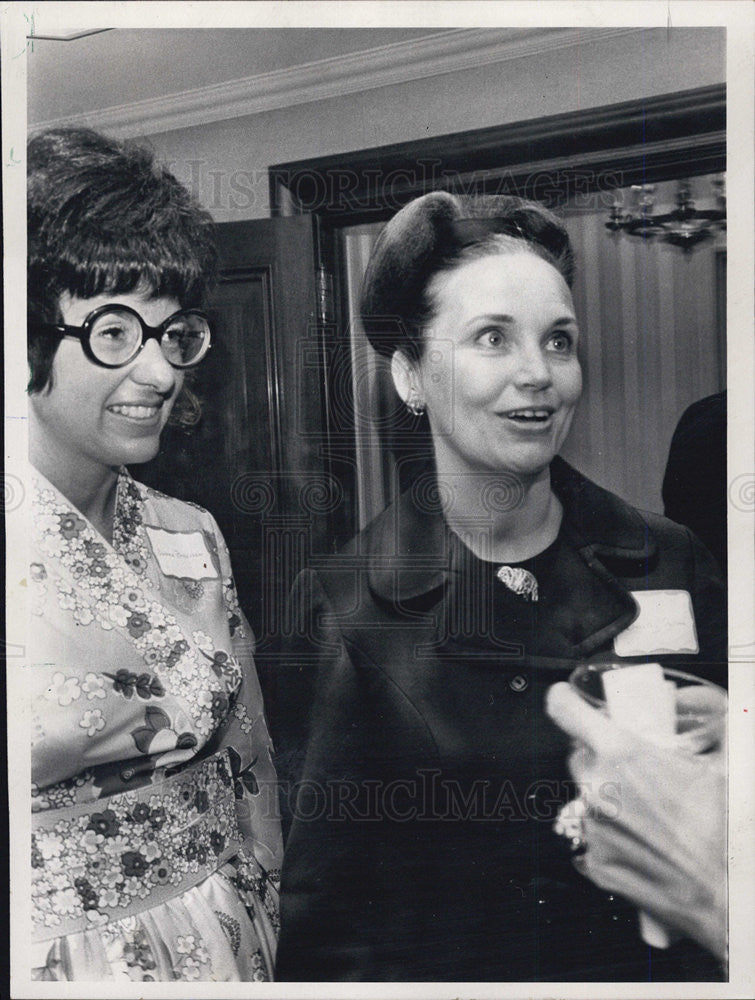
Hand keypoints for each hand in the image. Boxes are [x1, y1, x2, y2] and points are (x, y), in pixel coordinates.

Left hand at [546, 682, 726, 961]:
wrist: (732, 896)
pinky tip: (646, 844)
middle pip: (580, 757)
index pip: (566, 711)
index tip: (566, 699)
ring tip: (652, 815)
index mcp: (622, 754)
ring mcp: (593, 829)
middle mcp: (598, 789)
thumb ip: (714, 728)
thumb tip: (718, 709)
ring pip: (588, 799)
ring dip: (611, 800)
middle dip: (601, 758)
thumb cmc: (728, 832)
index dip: (565, 701)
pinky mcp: (595, 863)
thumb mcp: (725, 766)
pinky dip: (614, 837)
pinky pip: (595, 838)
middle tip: (636, 770)